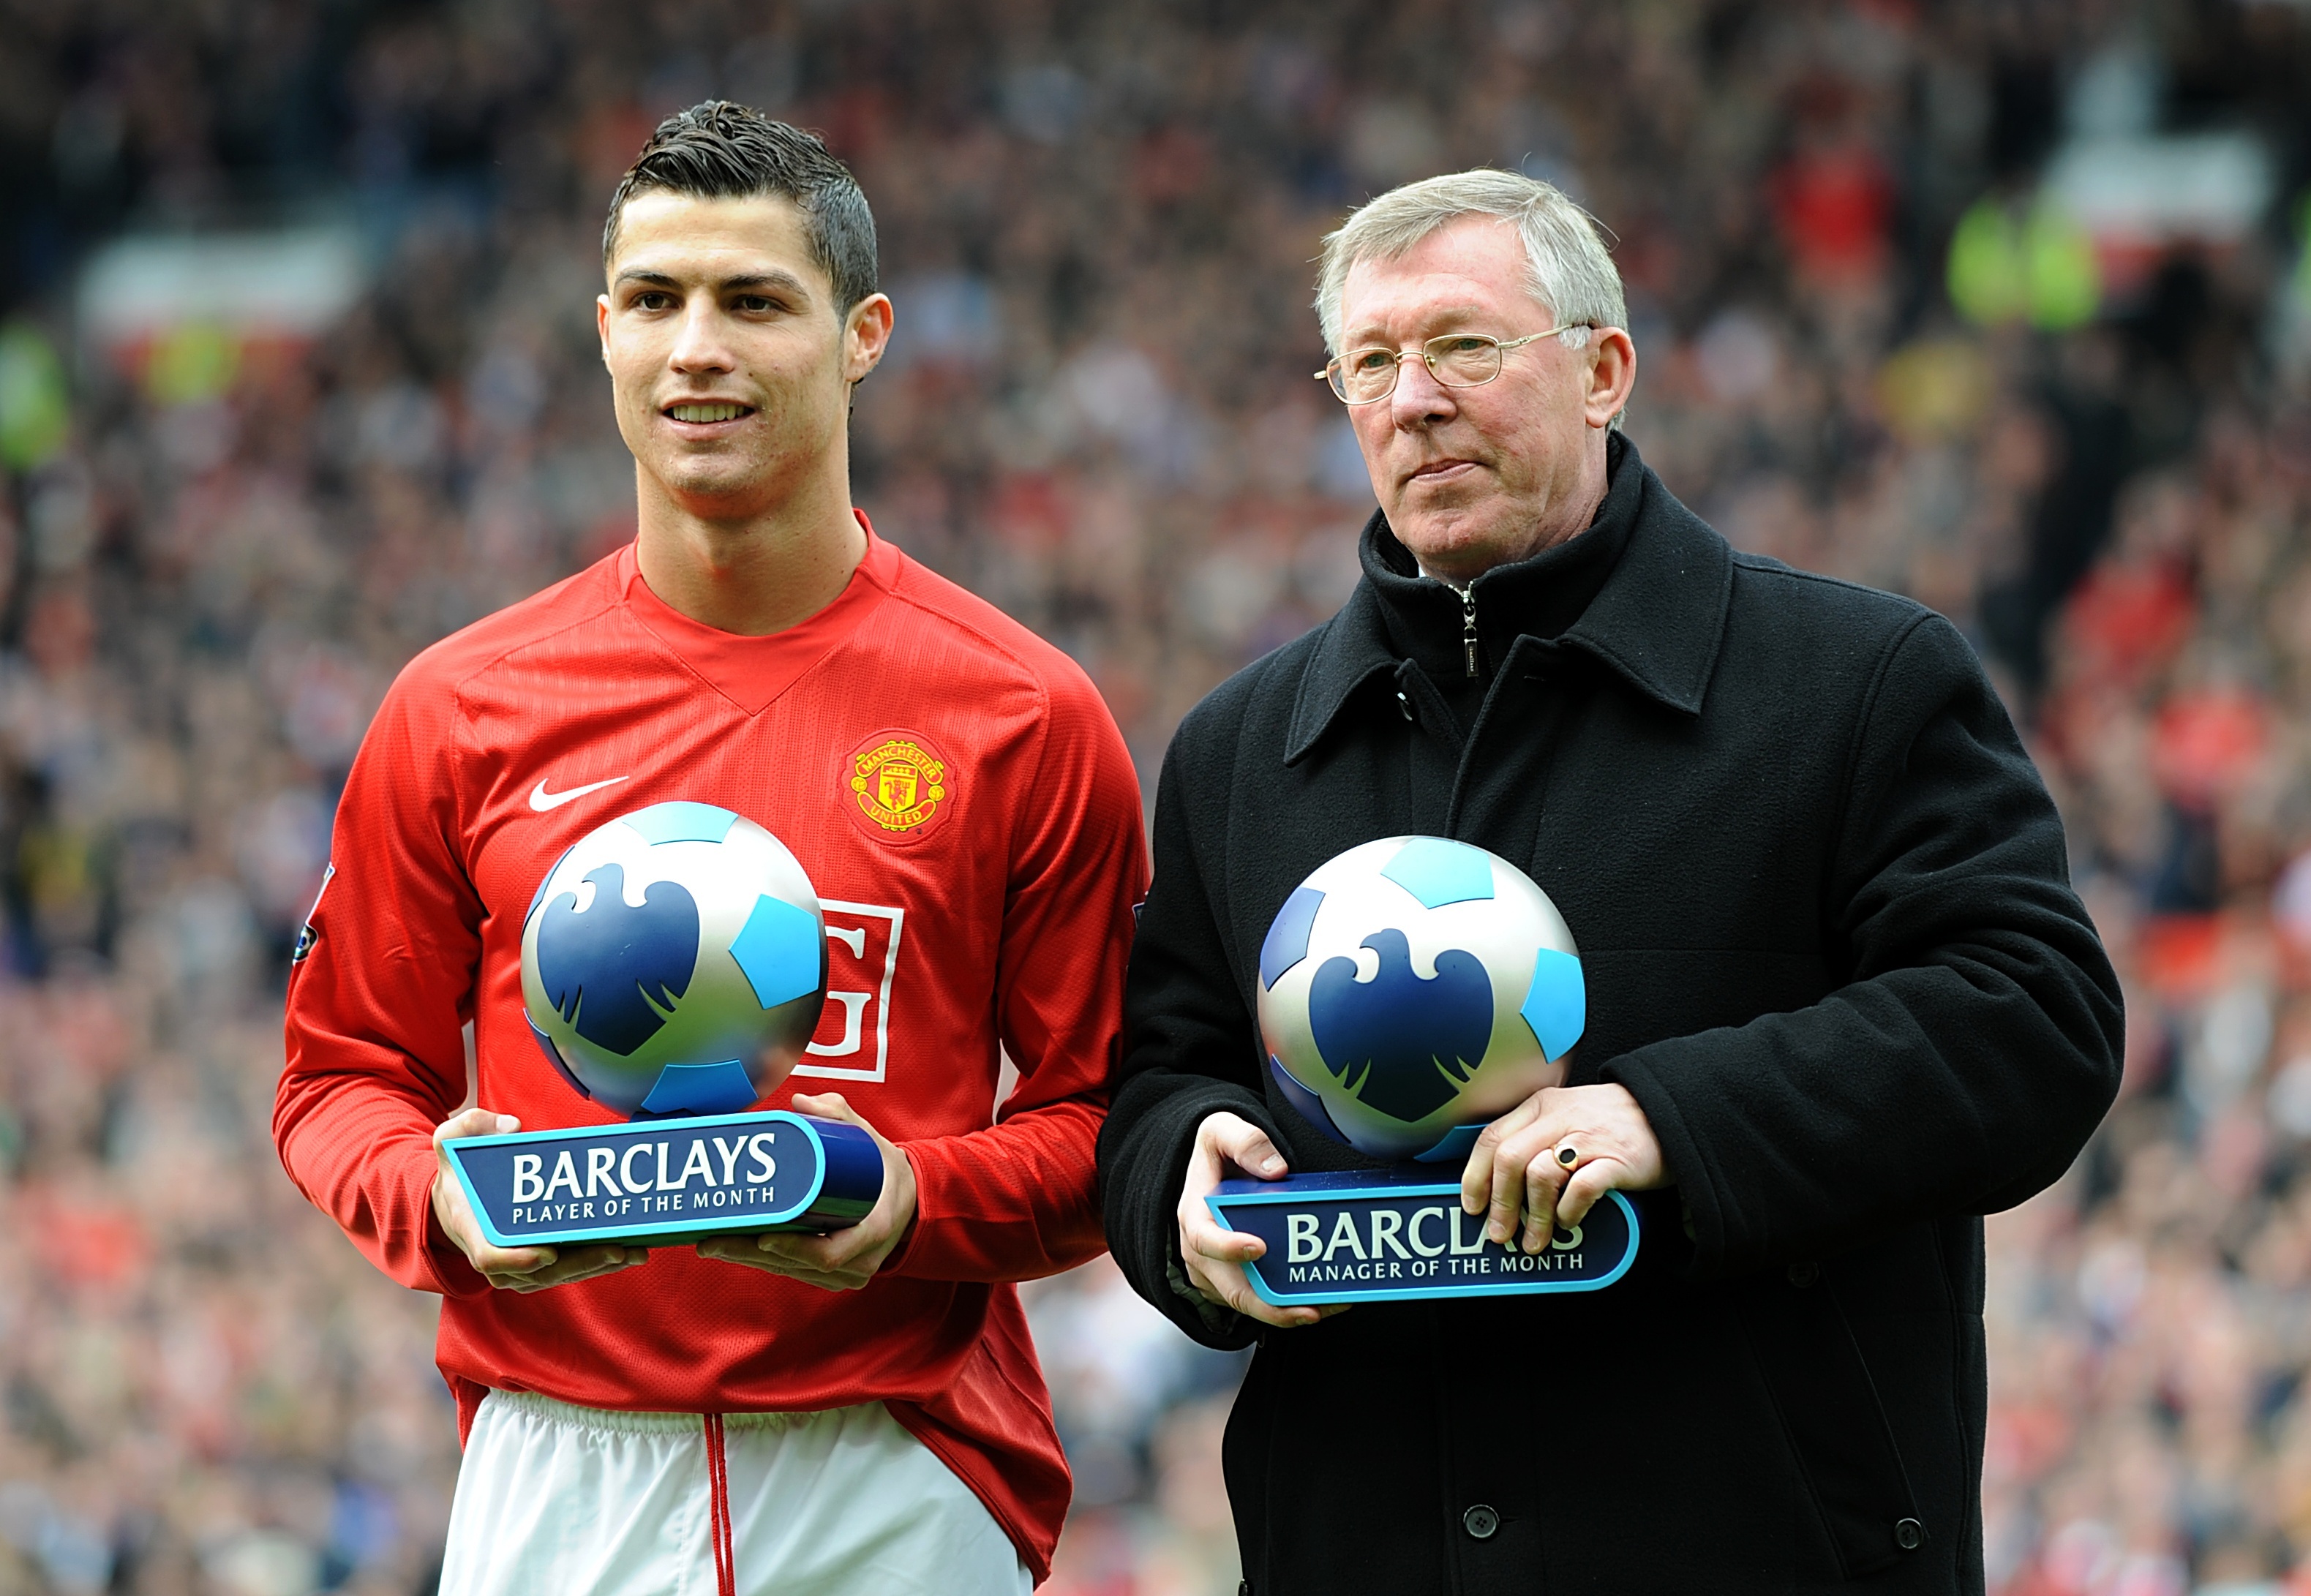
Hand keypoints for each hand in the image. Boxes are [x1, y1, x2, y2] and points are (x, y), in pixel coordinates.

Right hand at [431, 1109, 649, 1291]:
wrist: (454, 1204)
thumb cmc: (458, 1173)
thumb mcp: (450, 1142)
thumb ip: (471, 1126)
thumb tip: (512, 1126)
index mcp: (472, 1228)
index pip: (490, 1257)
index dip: (519, 1259)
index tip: (549, 1251)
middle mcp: (493, 1255)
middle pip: (540, 1271)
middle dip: (581, 1263)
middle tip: (617, 1249)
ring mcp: (515, 1266)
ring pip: (558, 1275)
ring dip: (597, 1266)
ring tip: (634, 1252)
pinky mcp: (535, 1266)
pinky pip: (566, 1270)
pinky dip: (596, 1264)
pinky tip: (628, 1253)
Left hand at [695, 1093, 916, 1289]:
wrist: (911, 1201)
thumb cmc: (885, 1170)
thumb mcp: (870, 1139)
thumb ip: (838, 1116)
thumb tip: (799, 1102)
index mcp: (874, 1229)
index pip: (829, 1252)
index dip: (794, 1248)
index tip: (763, 1236)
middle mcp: (861, 1261)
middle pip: (797, 1265)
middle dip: (750, 1253)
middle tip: (710, 1238)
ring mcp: (847, 1274)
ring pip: (789, 1271)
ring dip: (748, 1259)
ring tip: (710, 1241)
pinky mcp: (834, 1277)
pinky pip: (793, 1272)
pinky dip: (762, 1261)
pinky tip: (732, 1248)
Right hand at [1176, 1112, 1348, 1330]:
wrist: (1211, 1169)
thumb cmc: (1216, 1153)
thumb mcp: (1221, 1130)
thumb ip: (1245, 1141)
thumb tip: (1276, 1169)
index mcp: (1195, 1215)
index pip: (1205, 1239)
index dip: (1229, 1248)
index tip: (1259, 1247)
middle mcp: (1201, 1253)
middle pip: (1232, 1290)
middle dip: (1270, 1307)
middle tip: (1308, 1309)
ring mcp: (1216, 1272)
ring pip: (1248, 1304)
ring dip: (1285, 1313)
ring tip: (1326, 1308)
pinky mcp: (1233, 1282)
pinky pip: (1258, 1303)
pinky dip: (1287, 1308)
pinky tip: (1323, 1303)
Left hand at [1460, 1084, 1667, 1253]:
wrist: (1668, 1112)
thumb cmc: (1609, 1122)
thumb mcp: (1564, 1115)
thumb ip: (1532, 1137)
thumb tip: (1495, 1181)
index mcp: (1541, 1107)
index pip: (1492, 1138)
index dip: (1475, 1176)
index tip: (1472, 1205)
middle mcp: (1559, 1118)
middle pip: (1509, 1159)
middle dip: (1499, 1203)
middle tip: (1500, 1233)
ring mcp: (1588, 1138)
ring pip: (1540, 1175)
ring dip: (1533, 1215)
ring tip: (1536, 1238)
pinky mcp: (1616, 1160)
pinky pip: (1581, 1189)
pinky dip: (1568, 1210)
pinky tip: (1568, 1220)